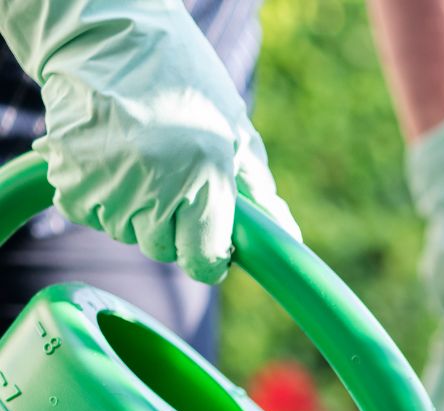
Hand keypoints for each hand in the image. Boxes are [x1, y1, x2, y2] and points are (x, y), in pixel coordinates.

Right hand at [2, 0, 297, 282]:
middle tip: (167, 173)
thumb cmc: (181, 80)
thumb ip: (258, 191)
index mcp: (204, 176)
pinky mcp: (70, 177)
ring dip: (131, 206)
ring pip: (124, 231)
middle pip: (161, 249)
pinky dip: (97, 192)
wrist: (106, 31)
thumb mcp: (233, 130)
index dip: (206, 254)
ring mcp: (110, 182)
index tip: (205, 239)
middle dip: (168, 224)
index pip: (202, 262)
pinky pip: (88, 212)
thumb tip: (289, 238)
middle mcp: (157, 185)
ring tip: (135, 154)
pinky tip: (106, 152)